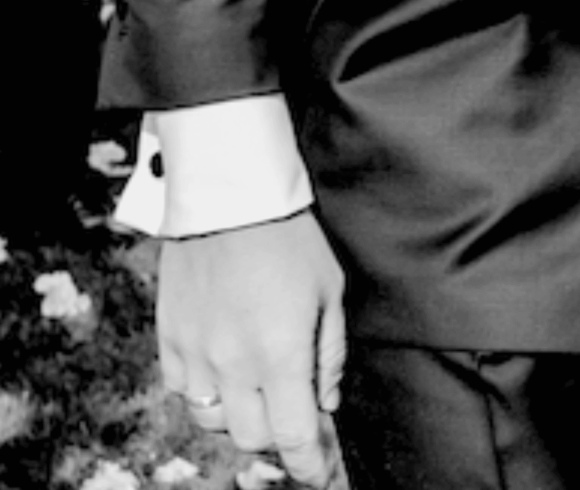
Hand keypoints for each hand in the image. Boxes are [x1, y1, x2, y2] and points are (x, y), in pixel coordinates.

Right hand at [158, 211, 347, 484]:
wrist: (230, 197)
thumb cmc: (290, 238)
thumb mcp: (329, 291)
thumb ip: (329, 354)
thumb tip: (326, 403)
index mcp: (281, 354)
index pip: (294, 437)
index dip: (311, 466)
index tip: (321, 474)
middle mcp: (235, 365)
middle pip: (252, 439)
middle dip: (277, 435)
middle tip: (292, 411)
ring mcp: (197, 357)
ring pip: (214, 422)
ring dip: (240, 415)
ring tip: (258, 385)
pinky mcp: (170, 342)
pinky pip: (185, 393)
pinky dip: (207, 393)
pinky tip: (225, 367)